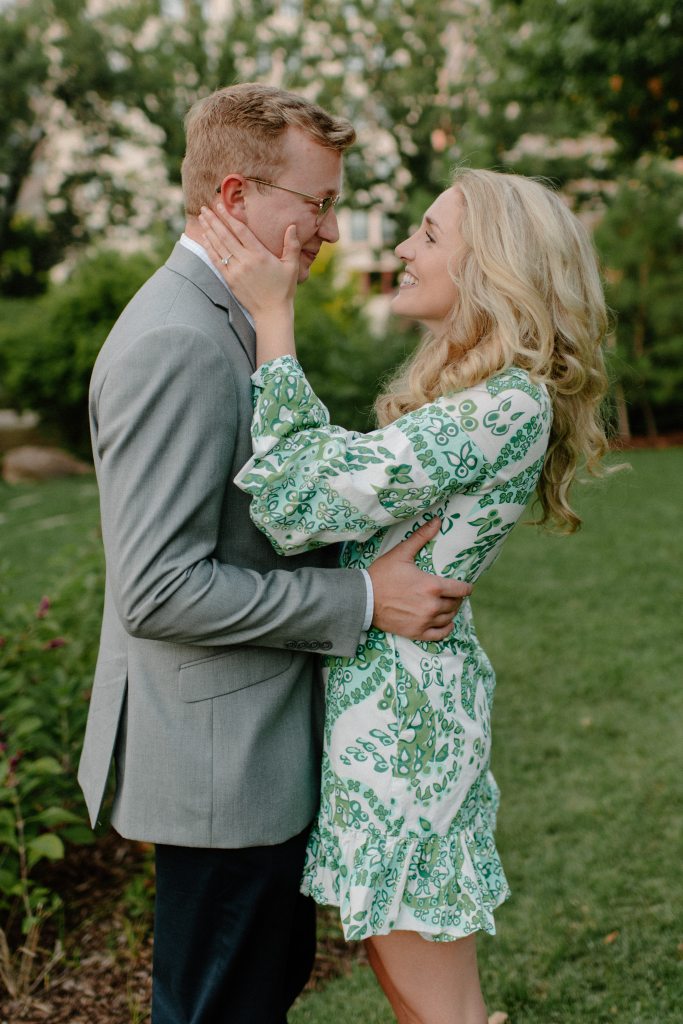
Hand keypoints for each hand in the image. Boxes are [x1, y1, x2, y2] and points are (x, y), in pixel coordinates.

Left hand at [198, 204, 299, 323]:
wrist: (272, 313)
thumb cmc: (283, 289)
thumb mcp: (292, 266)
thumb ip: (292, 245)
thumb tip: (292, 226)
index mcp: (260, 255)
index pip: (241, 231)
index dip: (229, 217)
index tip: (220, 206)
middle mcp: (245, 261)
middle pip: (226, 236)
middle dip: (214, 220)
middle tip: (205, 208)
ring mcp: (235, 271)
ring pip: (219, 246)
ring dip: (209, 231)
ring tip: (203, 218)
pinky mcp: (230, 280)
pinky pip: (216, 261)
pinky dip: (209, 248)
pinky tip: (205, 238)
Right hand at [368, 519, 471, 640]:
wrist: (363, 598)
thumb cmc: (382, 574)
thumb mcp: (401, 553)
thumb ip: (421, 537)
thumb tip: (437, 520)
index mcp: (432, 586)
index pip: (460, 589)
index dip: (466, 587)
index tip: (466, 586)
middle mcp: (432, 606)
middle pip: (455, 604)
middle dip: (457, 598)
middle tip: (453, 594)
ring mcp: (425, 621)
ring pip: (449, 618)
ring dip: (451, 611)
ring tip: (448, 605)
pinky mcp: (416, 632)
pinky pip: (440, 634)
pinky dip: (446, 628)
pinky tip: (446, 623)